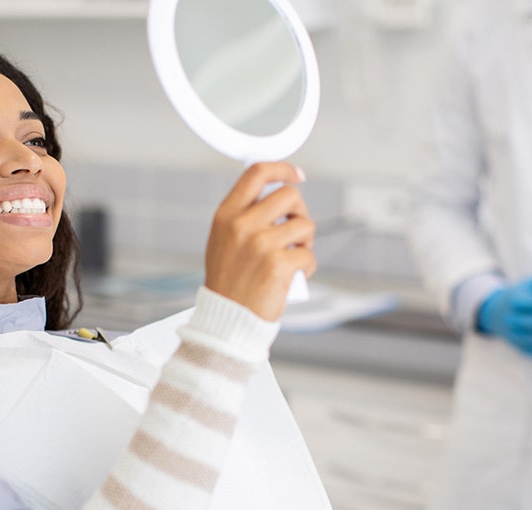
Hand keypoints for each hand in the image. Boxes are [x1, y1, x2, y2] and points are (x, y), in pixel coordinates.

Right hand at [204, 162, 315, 320]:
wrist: (227, 319)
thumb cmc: (228, 283)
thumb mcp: (223, 241)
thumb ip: (243, 216)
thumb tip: (277, 194)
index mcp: (226, 215)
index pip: (257, 173)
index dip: (282, 168)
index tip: (296, 175)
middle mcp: (242, 225)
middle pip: (289, 195)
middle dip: (300, 212)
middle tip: (296, 231)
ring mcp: (260, 244)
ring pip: (305, 225)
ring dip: (305, 241)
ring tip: (293, 256)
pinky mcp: (278, 265)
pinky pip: (308, 254)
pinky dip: (307, 266)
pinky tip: (294, 276)